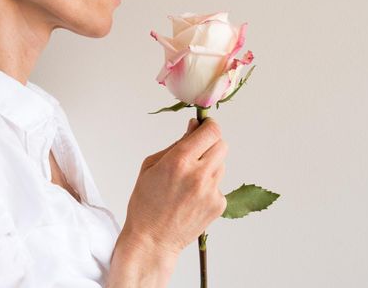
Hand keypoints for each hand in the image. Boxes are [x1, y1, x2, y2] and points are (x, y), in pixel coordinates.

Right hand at [119, 117, 227, 256]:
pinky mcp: (219, 205)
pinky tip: (192, 197)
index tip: (204, 126)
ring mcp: (211, 191)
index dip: (209, 125)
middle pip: (222, 144)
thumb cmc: (146, 203)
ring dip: (209, 165)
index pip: (211, 131)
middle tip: (197, 153)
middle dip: (210, 144)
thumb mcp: (151, 165)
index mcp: (179, 161)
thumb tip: (194, 126)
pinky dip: (209, 186)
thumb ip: (177, 144)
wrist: (152, 240)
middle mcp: (199, 174)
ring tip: (189, 181)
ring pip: (221, 164)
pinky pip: (219, 185)